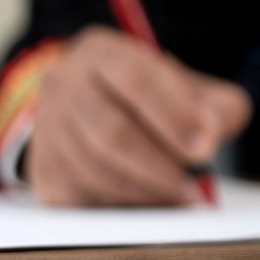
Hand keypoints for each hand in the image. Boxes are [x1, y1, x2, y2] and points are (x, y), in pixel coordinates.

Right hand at [27, 26, 251, 205]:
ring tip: (181, 196)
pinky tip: (151, 202)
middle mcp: (65, 83)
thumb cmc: (158, 101)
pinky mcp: (43, 172)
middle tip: (195, 186)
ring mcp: (47, 128)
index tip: (206, 147)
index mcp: (103, 52)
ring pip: (96, 170)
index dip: (174, 115)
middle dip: (160, 165)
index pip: (136, 78)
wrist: (103, 113)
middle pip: (111, 131)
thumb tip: (209, 136)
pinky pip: (83, 199)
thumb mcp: (193, 90)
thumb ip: (216, 106)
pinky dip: (123, 207)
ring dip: (146, 191)